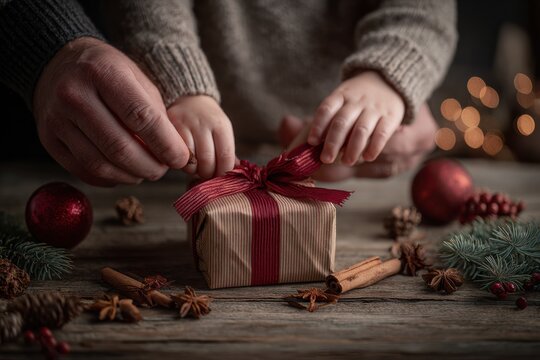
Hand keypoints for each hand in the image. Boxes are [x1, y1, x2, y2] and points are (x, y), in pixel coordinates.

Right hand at [33, 37, 190, 186]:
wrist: (58, 64)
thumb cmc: (107, 72)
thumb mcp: (136, 77)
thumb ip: (156, 112)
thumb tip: (176, 153)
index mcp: (102, 72)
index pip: (141, 117)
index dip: (166, 144)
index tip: (181, 159)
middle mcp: (74, 95)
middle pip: (119, 147)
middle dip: (150, 166)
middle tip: (164, 170)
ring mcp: (57, 120)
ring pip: (101, 165)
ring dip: (131, 176)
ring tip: (146, 172)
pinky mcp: (49, 140)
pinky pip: (84, 171)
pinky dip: (111, 179)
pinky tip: (124, 173)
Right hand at [167, 95, 234, 178]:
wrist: (189, 99)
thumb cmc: (208, 122)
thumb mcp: (222, 131)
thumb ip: (227, 152)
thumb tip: (235, 171)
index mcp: (221, 125)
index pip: (226, 156)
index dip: (223, 172)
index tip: (221, 176)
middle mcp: (204, 124)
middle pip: (208, 161)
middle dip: (208, 173)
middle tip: (207, 173)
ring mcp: (185, 126)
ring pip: (191, 161)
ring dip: (194, 170)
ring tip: (196, 166)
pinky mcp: (169, 128)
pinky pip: (176, 155)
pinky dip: (182, 163)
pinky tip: (185, 160)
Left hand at [279, 103, 436, 180]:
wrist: (390, 79)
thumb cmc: (355, 99)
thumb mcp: (339, 100)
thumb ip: (322, 122)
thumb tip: (293, 150)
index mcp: (340, 96)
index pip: (326, 109)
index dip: (317, 125)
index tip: (311, 142)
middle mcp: (356, 101)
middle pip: (342, 122)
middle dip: (332, 142)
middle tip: (325, 159)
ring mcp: (374, 109)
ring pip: (362, 129)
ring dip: (353, 148)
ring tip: (347, 162)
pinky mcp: (391, 116)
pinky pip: (382, 133)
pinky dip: (374, 146)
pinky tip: (367, 157)